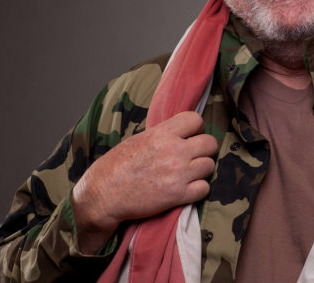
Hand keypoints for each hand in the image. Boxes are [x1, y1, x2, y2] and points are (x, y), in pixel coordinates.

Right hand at [71, 111, 217, 251]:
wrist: (103, 195)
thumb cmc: (114, 167)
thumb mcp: (137, 140)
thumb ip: (161, 135)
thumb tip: (179, 132)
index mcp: (161, 134)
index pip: (196, 120)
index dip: (196, 129)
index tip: (190, 137)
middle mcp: (173, 151)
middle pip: (210, 143)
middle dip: (205, 149)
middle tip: (195, 156)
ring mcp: (178, 174)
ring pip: (210, 166)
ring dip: (202, 170)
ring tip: (189, 174)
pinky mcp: (178, 195)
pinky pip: (204, 189)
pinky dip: (198, 190)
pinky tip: (187, 189)